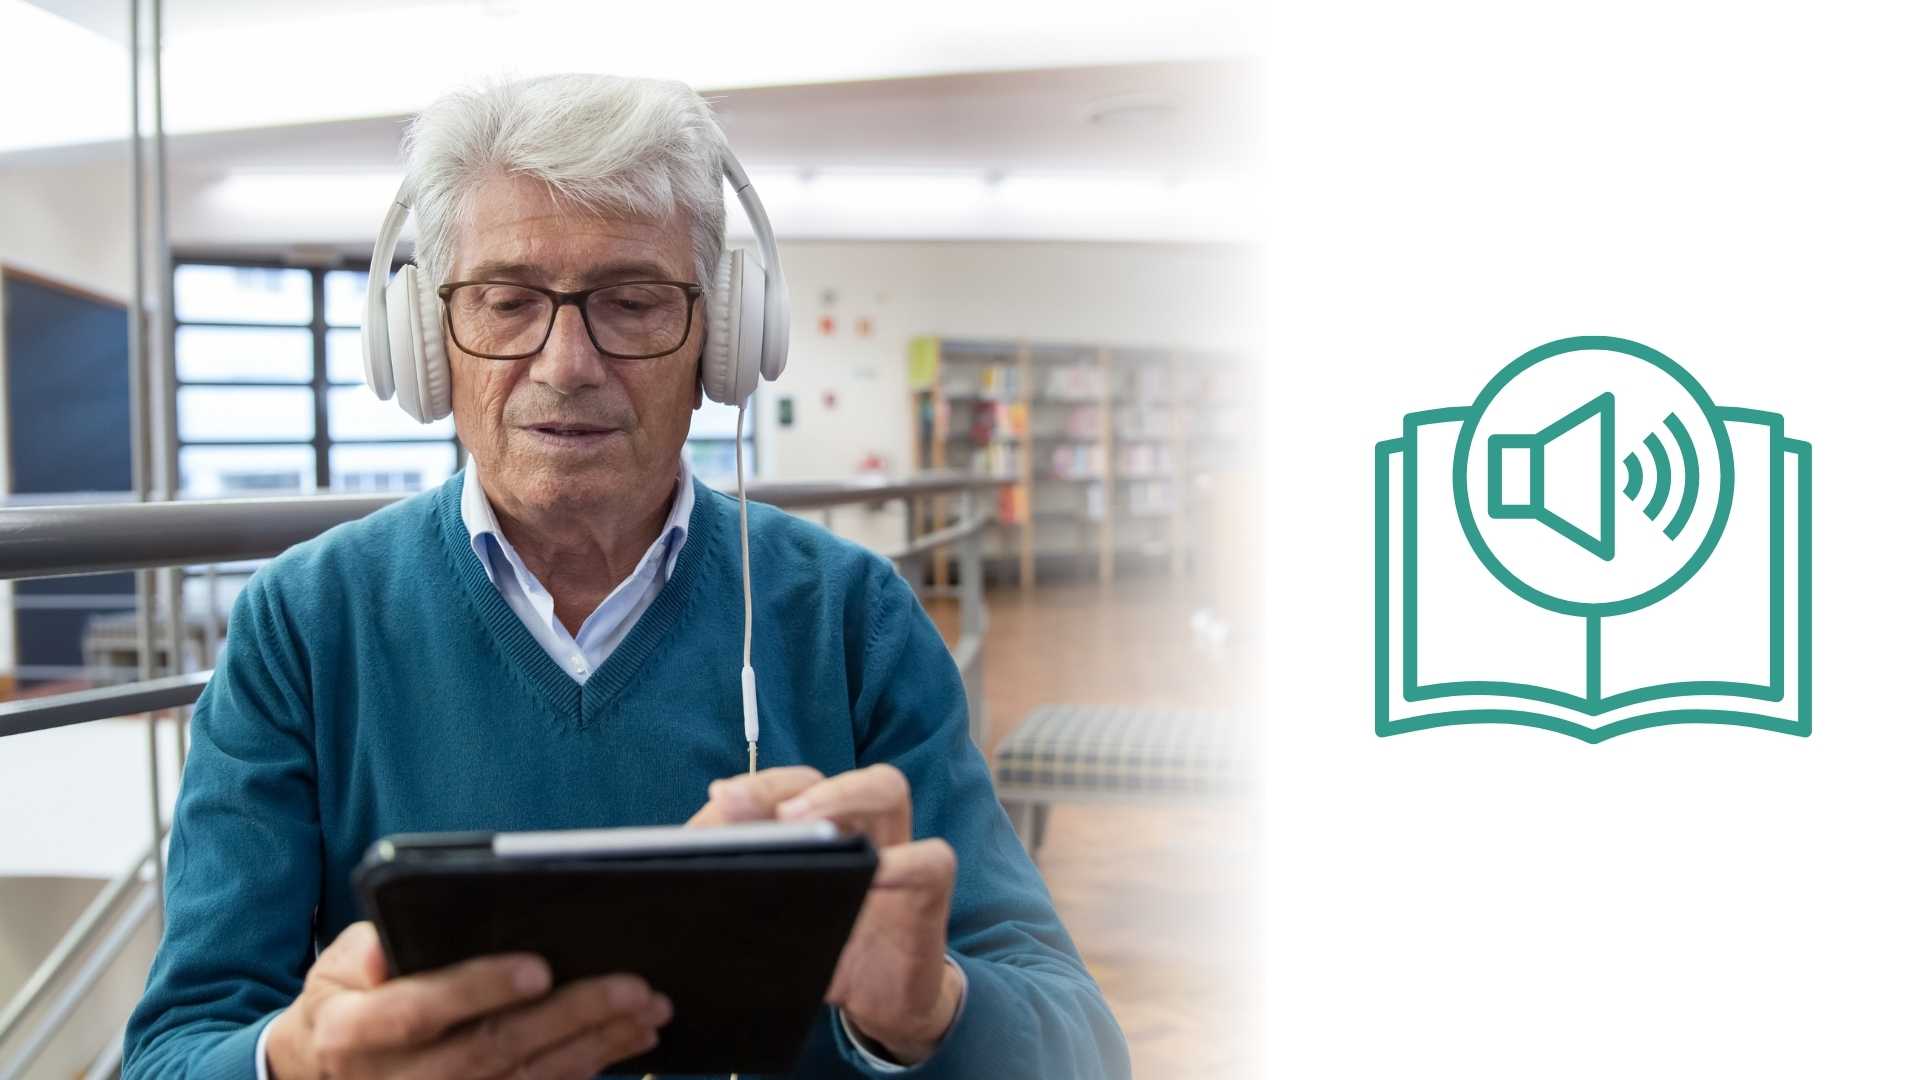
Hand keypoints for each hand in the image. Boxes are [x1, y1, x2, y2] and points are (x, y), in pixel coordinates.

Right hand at [265, 921, 672, 1079]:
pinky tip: (629, 1040)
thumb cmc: (347, 999)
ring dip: (597, 1045)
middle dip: (571, 1017)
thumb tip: (396, 942)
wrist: (326, 1071)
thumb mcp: (336, 966)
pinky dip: (588, 1067)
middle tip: (634, 987)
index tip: (540, 967)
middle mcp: (399, 1079)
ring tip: (650, 1009)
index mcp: (355, 1032)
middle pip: (494, 1050)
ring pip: (528, 1079)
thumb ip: (368, 949)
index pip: (420, 1011)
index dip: (479, 989)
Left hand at [690, 766, 962, 1064]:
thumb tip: (686, 862)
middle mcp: (858, 825)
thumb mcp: (770, 916)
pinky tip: (873, 877)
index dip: (758, 786)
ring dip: (844, 795)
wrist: (876, 1004)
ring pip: (887, 788)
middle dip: (792, 784)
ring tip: (803, 822)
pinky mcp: (927, 893)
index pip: (790, 784)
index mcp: (818, 825)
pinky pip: (931, 859)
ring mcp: (897, 851)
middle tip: (754, 809)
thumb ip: (737, 878)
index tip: (721, 797)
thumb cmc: (817, 949)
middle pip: (814, 765)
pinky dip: (904, 863)